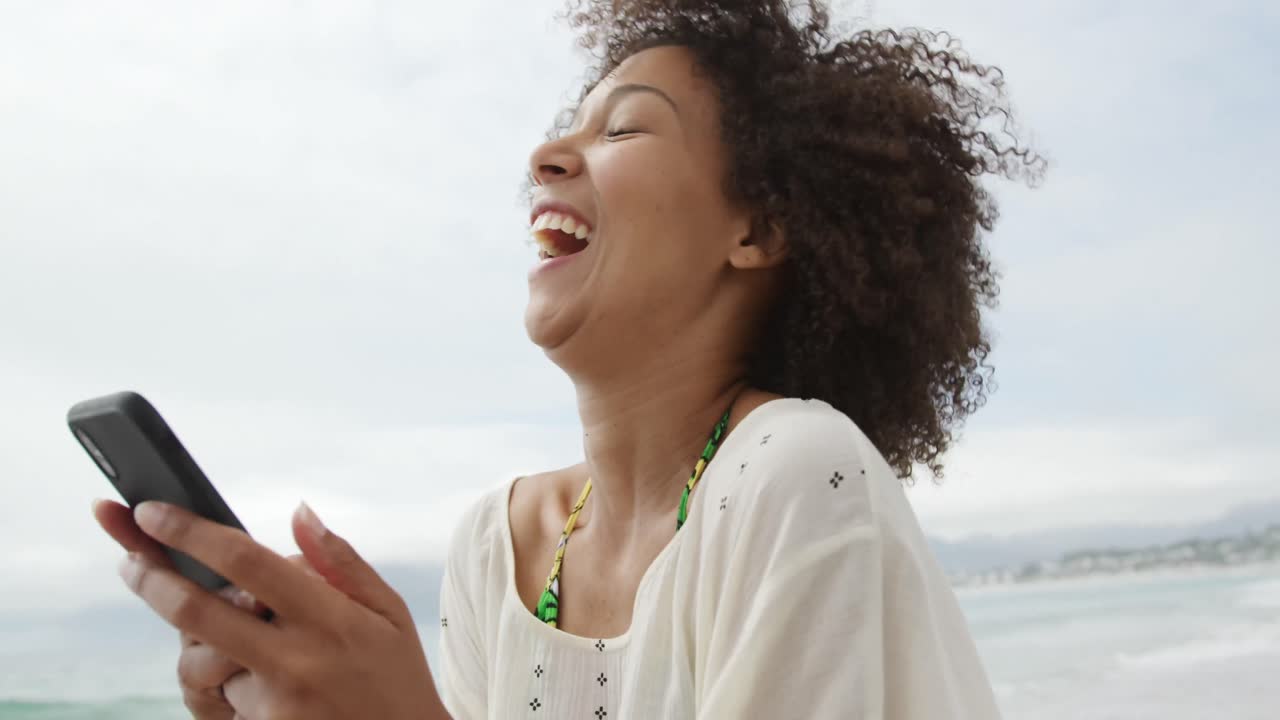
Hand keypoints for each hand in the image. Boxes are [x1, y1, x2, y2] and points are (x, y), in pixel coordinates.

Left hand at [94, 499, 445, 719]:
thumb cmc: (398, 678)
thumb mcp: (388, 611)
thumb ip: (343, 561)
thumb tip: (300, 513)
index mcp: (330, 618)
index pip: (248, 563)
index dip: (192, 533)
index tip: (153, 511)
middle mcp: (295, 660)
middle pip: (198, 610)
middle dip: (153, 578)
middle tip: (130, 560)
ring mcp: (271, 703)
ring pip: (201, 661)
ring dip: (206, 645)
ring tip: (244, 646)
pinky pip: (217, 697)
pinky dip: (227, 682)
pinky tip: (262, 685)